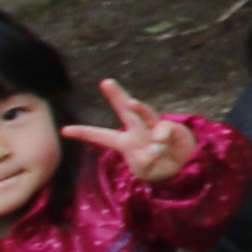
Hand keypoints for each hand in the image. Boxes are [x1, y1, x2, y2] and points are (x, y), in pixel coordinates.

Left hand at [68, 80, 189, 182]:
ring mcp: (156, 128)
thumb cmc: (160, 167)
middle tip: (105, 81)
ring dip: (137, 107)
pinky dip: (162, 139)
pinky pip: (164, 130)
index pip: (101, 136)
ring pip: (145, 113)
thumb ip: (146, 160)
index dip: (83, 132)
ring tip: (130, 103)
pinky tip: (163, 147)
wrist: (186, 167)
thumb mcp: (147, 170)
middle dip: (116, 95)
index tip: (64, 131)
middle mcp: (138, 131)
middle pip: (125, 111)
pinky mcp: (173, 128)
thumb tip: (155, 142)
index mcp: (125, 143)